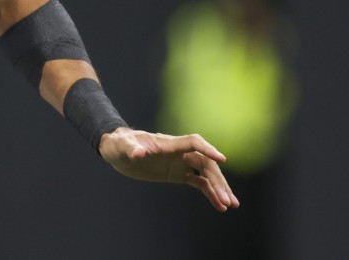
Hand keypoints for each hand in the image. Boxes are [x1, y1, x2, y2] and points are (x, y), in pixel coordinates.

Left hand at [98, 127, 239, 211]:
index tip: (222, 160)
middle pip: (205, 163)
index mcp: (169, 144)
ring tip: (230, 205)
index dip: (208, 149)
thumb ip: (132, 149)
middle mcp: (179, 152)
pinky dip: (210, 193)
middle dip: (218, 180)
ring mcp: (180, 163)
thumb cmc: (120, 144)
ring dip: (219, 188)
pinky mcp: (177, 174)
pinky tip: (219, 206)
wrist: (118, 151)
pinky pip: (199, 183)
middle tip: (228, 198)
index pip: (193, 143)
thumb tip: (139, 153)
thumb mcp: (123, 147)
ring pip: (206, 174)